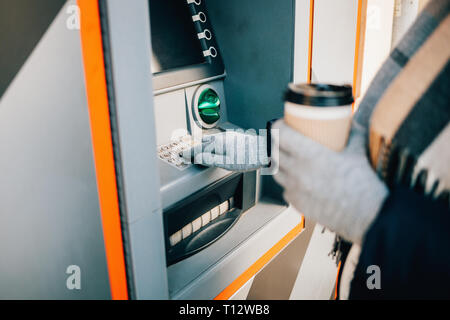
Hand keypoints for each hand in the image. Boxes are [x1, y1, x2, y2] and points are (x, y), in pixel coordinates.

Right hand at [182, 129, 269, 170]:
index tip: (182, 155)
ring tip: (198, 149)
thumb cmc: (248, 158)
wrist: (264, 150)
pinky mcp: (235, 137)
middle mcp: (222, 137)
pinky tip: (214, 146)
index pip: (199, 148)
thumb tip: (198, 157)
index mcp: (218, 143)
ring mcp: (229, 136)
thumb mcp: (227, 163)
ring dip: (203, 144)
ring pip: (211, 140)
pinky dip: (212, 143)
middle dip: (195, 148)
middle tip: (187, 153)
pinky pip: (218, 139)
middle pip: (204, 142)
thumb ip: (211, 160)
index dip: (190, 153)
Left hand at [272, 120, 387, 243]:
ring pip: (276, 172)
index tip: (280, 125)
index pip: (281, 135)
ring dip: (280, 164)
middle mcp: (298, 171)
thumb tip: (350, 122)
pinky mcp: (297, 203)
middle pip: (274, 153)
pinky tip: (298, 181)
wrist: (366, 216)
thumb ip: (353, 133)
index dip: (278, 127)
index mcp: (310, 154)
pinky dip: (289, 184)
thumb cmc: (363, 185)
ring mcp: (295, 189)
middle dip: (277, 145)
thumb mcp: (358, 151)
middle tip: (284, 141)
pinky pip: (285, 190)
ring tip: (289, 160)